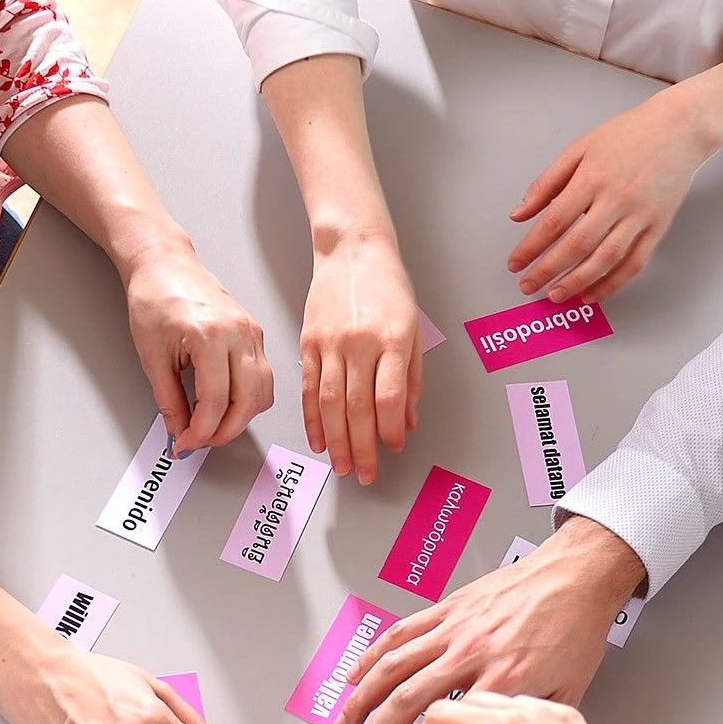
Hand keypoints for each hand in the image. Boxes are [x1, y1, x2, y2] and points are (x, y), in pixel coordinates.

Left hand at [124, 242, 272, 453]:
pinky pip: (264, 376)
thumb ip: (169, 401)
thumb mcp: (152, 357)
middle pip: (247, 402)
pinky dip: (249, 397)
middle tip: (200, 440)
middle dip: (225, 431)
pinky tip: (227, 402)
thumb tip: (180, 431)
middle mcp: (238, 333)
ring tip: (213, 424)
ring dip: (241, 417)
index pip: (216, 402)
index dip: (200, 431)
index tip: (185, 443)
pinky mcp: (255, 332)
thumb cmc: (155, 298)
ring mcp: (252, 332)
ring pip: (263, 392)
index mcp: (210, 336)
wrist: (165, 264)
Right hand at [300, 233, 422, 484]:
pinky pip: (309, 387)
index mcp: (391, 339)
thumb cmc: (388, 287)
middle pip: (356, 406)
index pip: (387, 396)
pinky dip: (312, 417)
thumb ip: (411, 379)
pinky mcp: (309, 341)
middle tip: (364, 474)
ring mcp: (330, 342)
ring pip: (330, 402)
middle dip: (361, 447)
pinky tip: (318, 439)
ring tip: (341, 466)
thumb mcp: (414, 329)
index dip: (389, 429)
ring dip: (336, 440)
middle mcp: (359, 342)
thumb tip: (408, 422)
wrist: (352, 249)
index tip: (392, 449)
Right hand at [333, 516, 645, 723]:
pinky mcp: (447, 610)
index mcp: (504, 682)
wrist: (578, 578)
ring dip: (362, 701)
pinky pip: (400, 633)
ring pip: (394, 668)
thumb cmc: (577, 633)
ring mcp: (455, 631)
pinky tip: (355, 675)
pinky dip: (372, 655)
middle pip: (408, 702)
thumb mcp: (566, 695)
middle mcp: (472, 655)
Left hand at [507, 98, 714, 302]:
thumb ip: (546, 183)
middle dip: (547, 271)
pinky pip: (634, 263)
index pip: (553, 222)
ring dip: (577, 282)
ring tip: (557, 295)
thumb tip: (519, 214)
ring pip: (605, 259)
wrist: (679, 129)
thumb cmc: (629, 135)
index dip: (530, 247)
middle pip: (577, 245)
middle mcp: (616, 199)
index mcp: (592, 178)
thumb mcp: (579, 148)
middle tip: (528, 286)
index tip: (515, 264)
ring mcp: (640, 216)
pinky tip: (593, 292)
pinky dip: (613, 283)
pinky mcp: (658, 227)